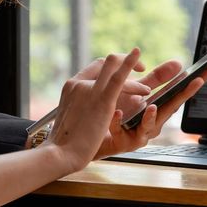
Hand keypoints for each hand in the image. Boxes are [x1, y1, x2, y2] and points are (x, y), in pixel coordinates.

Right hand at [45, 48, 144, 172]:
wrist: (61, 153)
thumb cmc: (64, 143)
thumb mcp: (69, 116)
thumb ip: (78, 106)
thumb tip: (85, 109)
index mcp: (72, 86)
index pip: (95, 67)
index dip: (112, 66)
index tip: (124, 72)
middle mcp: (79, 83)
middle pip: (106, 63)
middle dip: (126, 62)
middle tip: (140, 69)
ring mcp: (90, 90)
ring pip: (114, 68)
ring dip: (133, 75)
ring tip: (146, 90)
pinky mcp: (103, 100)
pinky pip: (118, 77)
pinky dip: (129, 64)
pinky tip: (137, 53)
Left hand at [93, 60, 206, 158]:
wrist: (96, 135)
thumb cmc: (120, 113)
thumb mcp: (140, 93)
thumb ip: (158, 79)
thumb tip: (179, 63)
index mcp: (158, 109)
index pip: (179, 94)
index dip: (193, 84)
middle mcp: (152, 122)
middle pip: (170, 109)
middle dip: (183, 95)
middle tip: (196, 81)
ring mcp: (139, 133)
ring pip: (148, 127)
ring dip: (151, 117)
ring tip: (152, 106)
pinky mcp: (122, 141)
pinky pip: (121, 132)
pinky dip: (120, 123)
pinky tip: (118, 114)